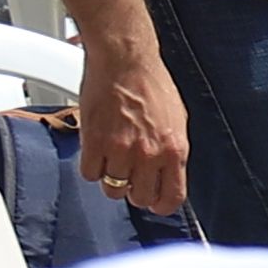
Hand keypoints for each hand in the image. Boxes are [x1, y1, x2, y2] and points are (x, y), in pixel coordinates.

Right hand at [76, 29, 189, 213]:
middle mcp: (149, 154)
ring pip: (112, 189)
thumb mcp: (177, 122)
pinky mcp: (94, 142)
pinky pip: (90, 174)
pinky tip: (97, 152)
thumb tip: (168, 176)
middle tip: (129, 177)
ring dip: (111, 179)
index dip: (161, 205)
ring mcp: (121, 150)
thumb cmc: (151, 85)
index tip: (155, 204)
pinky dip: (92, 167)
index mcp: (174, 150)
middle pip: (139, 198)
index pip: (172, 197)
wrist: (125, 61)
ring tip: (112, 159)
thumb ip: (171, 152)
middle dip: (134, 191)